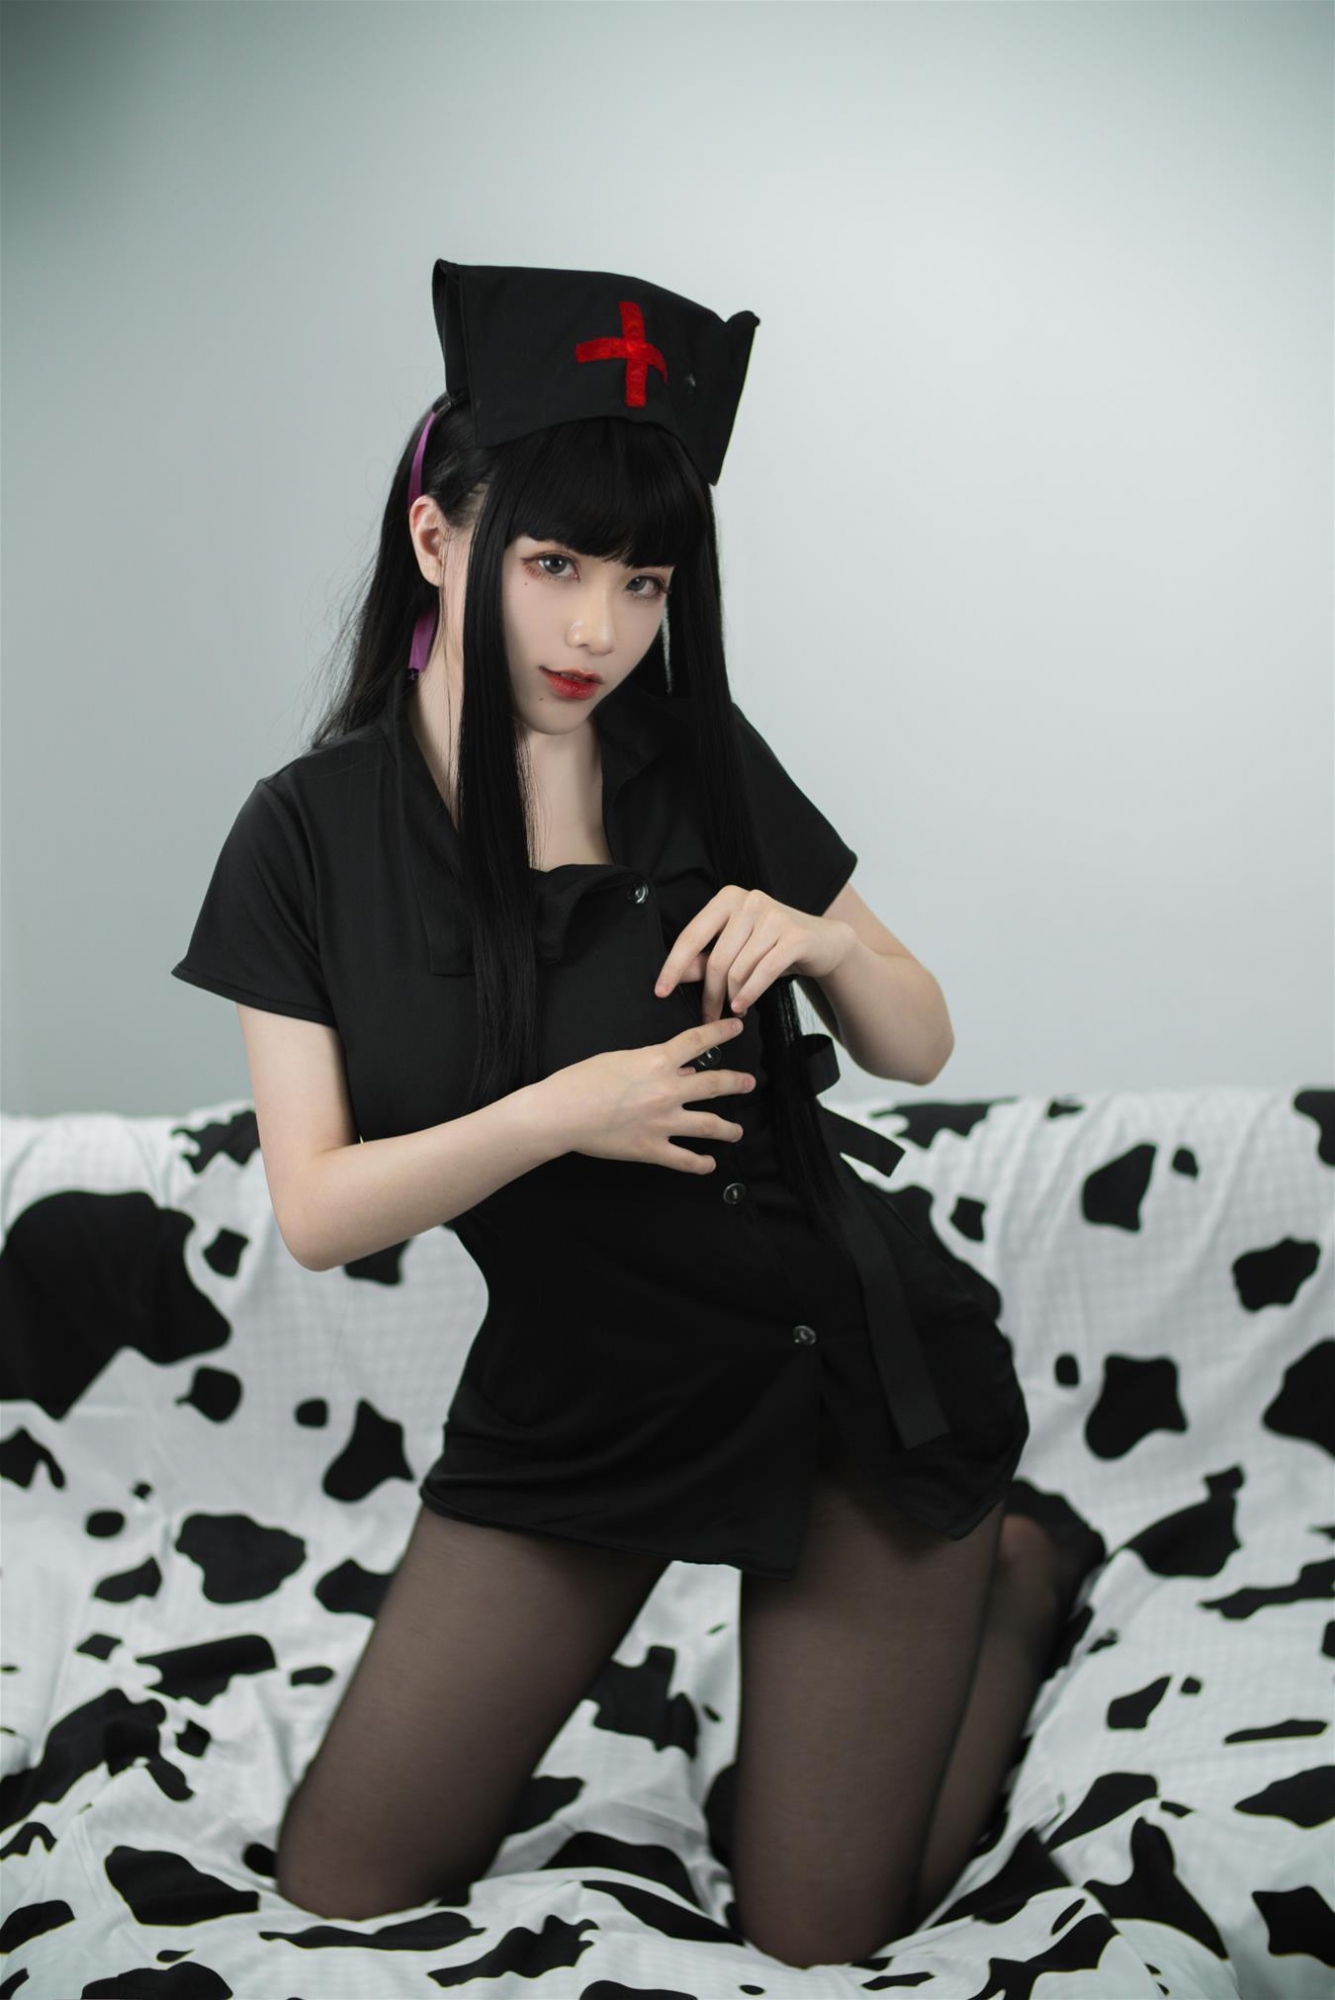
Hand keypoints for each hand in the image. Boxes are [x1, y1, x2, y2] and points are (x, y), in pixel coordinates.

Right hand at [543, 1016, 756, 1173]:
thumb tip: (677, 1068)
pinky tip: (709, 1163)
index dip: (722, 1032)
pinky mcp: (652, 1148)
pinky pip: (685, 1159)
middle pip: (716, 1084)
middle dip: (738, 1082)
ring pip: (710, 1125)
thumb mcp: (619, 1059)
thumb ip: (651, 1062)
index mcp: (657, 1061)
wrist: (561, 1112)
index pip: (699, 1041)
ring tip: (737, 1132)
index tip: (736, 1027)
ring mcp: (663, 1121)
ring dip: (728, 1129)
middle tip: (749, 1083)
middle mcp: (667, 1090)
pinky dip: (700, 1163)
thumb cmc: (581, 1081)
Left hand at [653, 886, 854, 1022]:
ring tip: (733, 1009)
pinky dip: (749, 995)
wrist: (824, 942)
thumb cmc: (773, 945)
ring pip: (739, 969)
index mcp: (728, 898)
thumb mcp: (736, 948)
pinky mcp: (795, 936)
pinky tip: (743, 1006)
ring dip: (732, 997)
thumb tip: (676, 975)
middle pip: (716, 959)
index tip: (661, 991)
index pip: (691, 935)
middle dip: (710, 994)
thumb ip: (705, 958)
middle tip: (707, 1015)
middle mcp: (749, 901)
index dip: (673, 966)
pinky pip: (763, 972)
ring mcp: (774, 916)